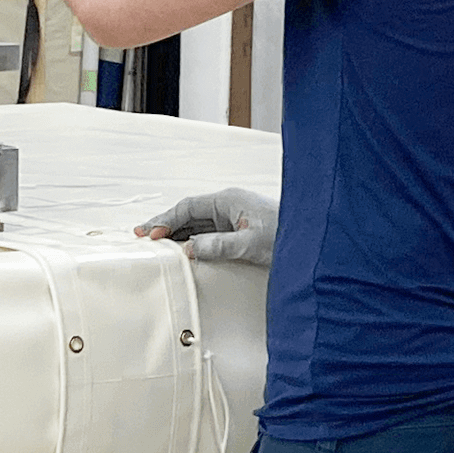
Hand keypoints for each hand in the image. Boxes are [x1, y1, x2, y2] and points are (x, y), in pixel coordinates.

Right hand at [135, 188, 278, 266]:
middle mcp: (228, 206)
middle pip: (187, 214)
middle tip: (139, 236)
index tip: (151, 235)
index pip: (188, 207)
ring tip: (152, 245)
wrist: (314, 241)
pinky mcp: (238, 232)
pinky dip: (191, 242)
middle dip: (164, 225)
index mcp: (228, 200)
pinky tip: (180, 252)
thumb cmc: (288, 235)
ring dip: (175, 235)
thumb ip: (219, 246)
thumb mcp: (251, 243)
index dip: (167, 221)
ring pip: (195, 225)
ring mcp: (232, 219)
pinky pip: (207, 235)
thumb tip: (188, 249)